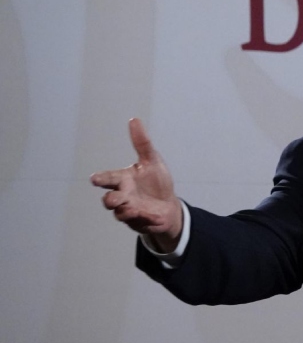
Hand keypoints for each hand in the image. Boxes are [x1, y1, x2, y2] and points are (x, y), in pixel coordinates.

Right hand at [90, 118, 182, 252]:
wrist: (168, 205)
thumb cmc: (157, 181)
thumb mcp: (152, 160)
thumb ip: (142, 143)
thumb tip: (134, 120)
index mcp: (123, 179)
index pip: (109, 178)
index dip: (101, 179)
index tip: (94, 179)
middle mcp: (122, 195)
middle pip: (109, 199)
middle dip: (110, 199)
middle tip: (115, 198)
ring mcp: (127, 210)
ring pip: (119, 213)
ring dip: (126, 210)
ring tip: (134, 208)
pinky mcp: (136, 222)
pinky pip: (136, 222)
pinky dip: (144, 219)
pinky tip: (152, 216)